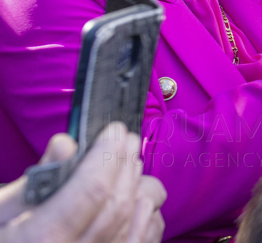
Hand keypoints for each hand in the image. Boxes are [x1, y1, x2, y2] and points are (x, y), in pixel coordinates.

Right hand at [0, 122, 165, 242]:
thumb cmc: (1, 237)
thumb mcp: (2, 208)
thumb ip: (36, 178)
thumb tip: (66, 143)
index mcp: (42, 238)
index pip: (92, 190)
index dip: (107, 156)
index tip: (114, 131)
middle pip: (114, 205)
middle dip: (125, 166)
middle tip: (128, 139)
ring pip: (128, 224)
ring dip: (136, 188)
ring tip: (132, 163)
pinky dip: (145, 220)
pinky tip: (143, 199)